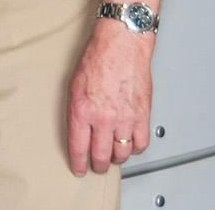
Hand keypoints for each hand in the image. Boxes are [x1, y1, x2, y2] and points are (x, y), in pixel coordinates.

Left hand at [67, 18, 155, 174]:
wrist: (120, 46)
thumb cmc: (96, 59)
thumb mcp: (73, 86)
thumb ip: (77, 111)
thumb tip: (79, 130)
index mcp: (81, 111)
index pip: (78, 147)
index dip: (78, 162)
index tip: (78, 169)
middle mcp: (103, 118)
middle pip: (101, 155)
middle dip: (97, 165)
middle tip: (96, 166)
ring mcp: (125, 118)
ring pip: (122, 152)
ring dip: (117, 158)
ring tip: (113, 157)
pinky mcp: (142, 115)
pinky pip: (141, 142)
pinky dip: (136, 148)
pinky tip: (131, 145)